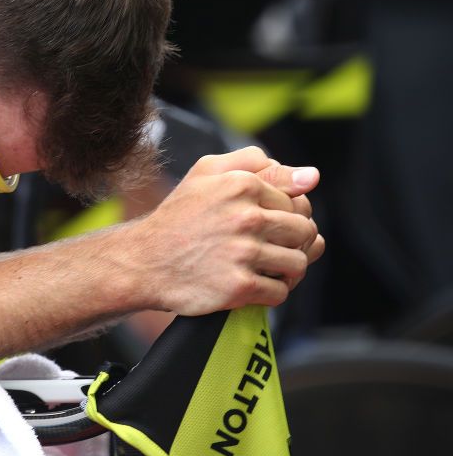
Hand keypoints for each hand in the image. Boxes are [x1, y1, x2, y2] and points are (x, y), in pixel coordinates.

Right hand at [129, 146, 322, 314]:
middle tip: (265, 248)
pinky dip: (270, 293)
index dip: (285, 216)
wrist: (143, 261)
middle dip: (290, 242)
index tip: (264, 226)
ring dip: (285, 270)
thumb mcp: (206, 173)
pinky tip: (251, 284)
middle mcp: (245, 216)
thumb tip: (311, 176)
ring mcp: (243, 253)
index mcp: (241, 184)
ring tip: (262, 268)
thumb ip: (255, 163)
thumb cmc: (177, 216)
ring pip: (298, 263)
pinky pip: (280, 292)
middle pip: (303, 231)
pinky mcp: (239, 286)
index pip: (297, 200)